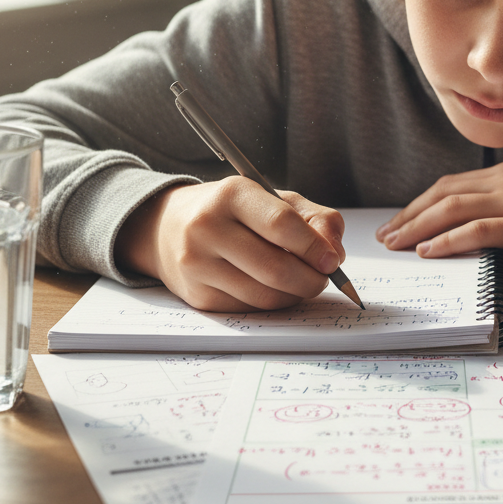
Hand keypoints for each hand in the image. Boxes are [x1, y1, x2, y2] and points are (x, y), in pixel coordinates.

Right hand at [114, 177, 344, 311]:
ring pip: (264, 295)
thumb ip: (314, 218)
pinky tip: (277, 290)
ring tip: (304, 282)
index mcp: (231, 195)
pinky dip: (273, 303)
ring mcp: (197, 264)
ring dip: (295, 295)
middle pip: (274, 267)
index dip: (314, 247)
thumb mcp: (274, 199)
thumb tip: (335, 253)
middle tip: (324, 278)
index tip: (332, 261)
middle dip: (311, 279)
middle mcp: (208, 228)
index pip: (281, 225)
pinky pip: (249, 308)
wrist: (167, 227)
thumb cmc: (233, 211)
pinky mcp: (196, 295)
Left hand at [375, 161, 502, 266]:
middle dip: (408, 215)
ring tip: (396, 245)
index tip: (397, 222)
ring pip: (454, 208)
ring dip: (418, 227)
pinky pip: (480, 230)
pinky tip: (431, 251)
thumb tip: (470, 232)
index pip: (450, 185)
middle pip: (443, 194)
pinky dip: (450, 240)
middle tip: (384, 236)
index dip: (418, 204)